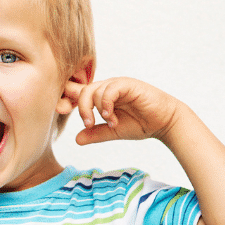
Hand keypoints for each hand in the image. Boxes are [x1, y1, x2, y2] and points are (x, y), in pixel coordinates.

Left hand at [65, 76, 182, 144]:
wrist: (164, 123)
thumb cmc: (141, 124)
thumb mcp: (113, 131)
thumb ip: (96, 134)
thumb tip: (77, 139)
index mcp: (102, 97)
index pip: (79, 93)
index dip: (68, 100)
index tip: (60, 110)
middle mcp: (107, 88)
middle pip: (82, 91)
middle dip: (80, 107)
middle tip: (89, 123)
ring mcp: (117, 85)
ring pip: (94, 90)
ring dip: (98, 110)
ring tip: (111, 123)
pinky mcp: (127, 84)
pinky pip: (109, 90)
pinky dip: (106, 104)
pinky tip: (112, 117)